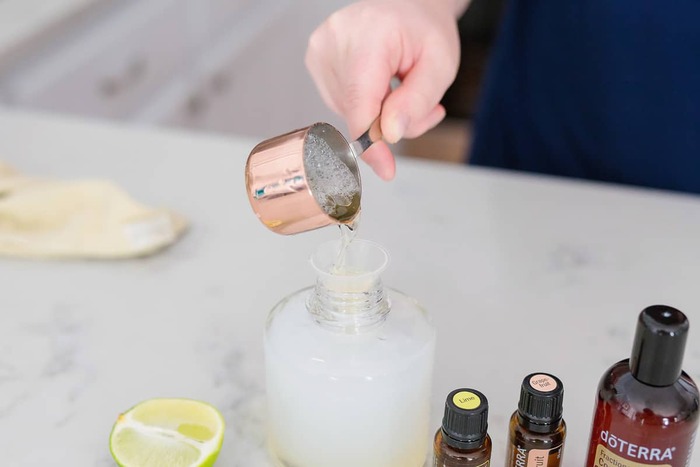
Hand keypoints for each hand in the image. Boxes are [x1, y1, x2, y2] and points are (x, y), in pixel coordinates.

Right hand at [306, 0, 462, 179]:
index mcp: (369, 37)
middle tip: (422, 107)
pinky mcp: (315, 62)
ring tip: (401, 89)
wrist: (408, 6)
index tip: (386, 169)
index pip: (361, 104)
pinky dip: (366, 106)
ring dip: (379, 117)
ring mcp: (320, 52)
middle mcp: (334, 42)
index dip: (373, 144)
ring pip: (350, 113)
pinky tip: (382, 87)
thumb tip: (389, 134)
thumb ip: (417, 101)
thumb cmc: (424, 30)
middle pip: (358, 113)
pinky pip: (342, 103)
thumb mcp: (439, 65)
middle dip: (391, 124)